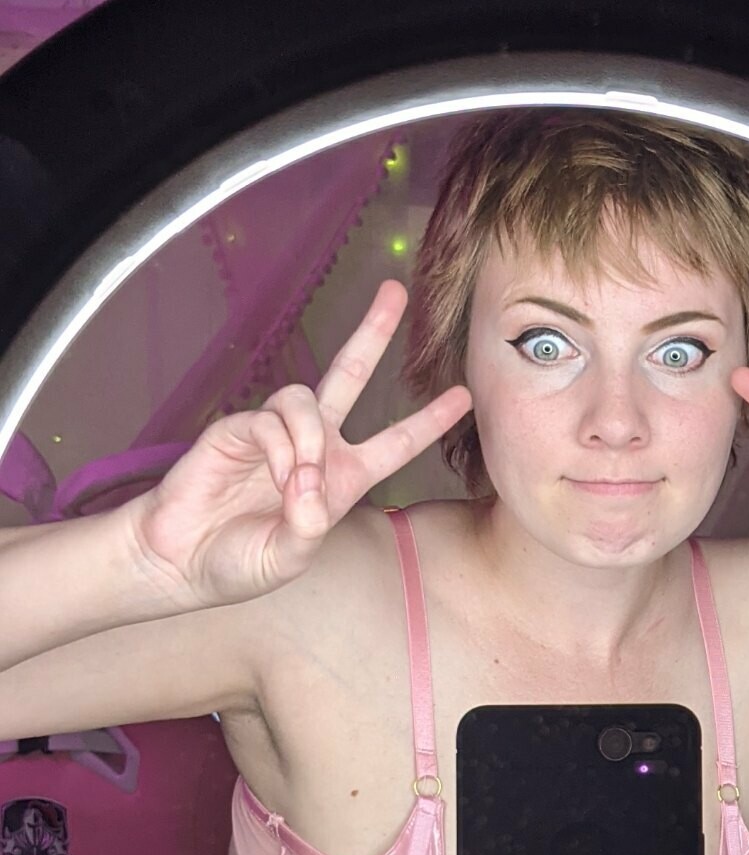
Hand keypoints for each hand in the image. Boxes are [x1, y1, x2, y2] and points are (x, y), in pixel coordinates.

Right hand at [130, 280, 471, 606]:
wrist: (179, 560)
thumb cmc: (237, 562)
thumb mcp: (289, 558)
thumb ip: (309, 528)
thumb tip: (310, 488)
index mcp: (341, 479)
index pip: (395, 443)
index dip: (429, 421)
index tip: (463, 396)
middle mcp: (314, 447)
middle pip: (351, 375)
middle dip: (372, 333)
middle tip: (395, 293)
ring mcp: (276, 433)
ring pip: (307, 398)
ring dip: (309, 440)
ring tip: (295, 483)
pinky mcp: (238, 428)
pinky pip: (272, 419)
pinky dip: (281, 448)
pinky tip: (276, 476)